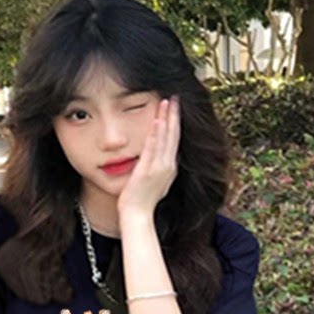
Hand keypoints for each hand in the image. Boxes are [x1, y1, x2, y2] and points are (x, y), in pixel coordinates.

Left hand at [117, 96, 179, 219]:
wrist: (137, 215)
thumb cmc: (141, 201)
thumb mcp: (155, 182)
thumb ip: (158, 169)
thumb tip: (161, 160)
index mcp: (170, 168)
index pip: (175, 140)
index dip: (175, 123)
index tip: (175, 108)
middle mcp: (168, 166)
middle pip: (174, 135)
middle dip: (174, 115)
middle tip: (175, 97)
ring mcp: (159, 168)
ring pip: (165, 138)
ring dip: (166, 118)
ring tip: (167, 101)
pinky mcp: (148, 170)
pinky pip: (153, 147)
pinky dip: (156, 133)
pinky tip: (157, 120)